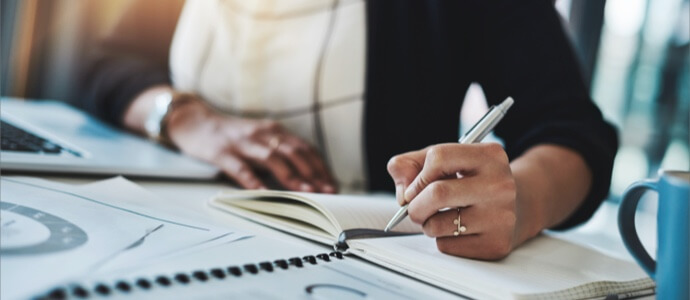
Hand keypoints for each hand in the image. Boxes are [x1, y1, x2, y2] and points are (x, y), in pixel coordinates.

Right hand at [165, 96, 336, 192]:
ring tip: (308, 192)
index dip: (321, 166)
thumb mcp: (259, 139)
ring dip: (293, 176)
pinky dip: (254, 182)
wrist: (194, 121)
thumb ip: (279, 154)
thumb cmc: (231, 137)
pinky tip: (265, 194)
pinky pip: (240, 168)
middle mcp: (262, 134)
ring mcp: (242, 142)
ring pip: (272, 159)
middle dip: (314, 173)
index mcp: (274, 130)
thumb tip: (305, 178)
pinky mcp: (221, 152)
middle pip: (295, 152)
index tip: (334, 184)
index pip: (305, 148)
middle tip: (329, 191)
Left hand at [387, 143, 518, 259]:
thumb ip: (412, 165)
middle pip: (437, 193)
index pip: (438, 157)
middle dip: (415, 205)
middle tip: (414, 209)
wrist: (517, 208)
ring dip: (427, 224)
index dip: (417, 175)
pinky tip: (458, 230)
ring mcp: (501, 216)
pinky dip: (442, 240)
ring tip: (440, 217)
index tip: (414, 188)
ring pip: (437, 225)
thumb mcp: (446, 161)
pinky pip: (447, 246)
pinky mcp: (495, 244)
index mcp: (490, 156)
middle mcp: (500, 185)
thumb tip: (402, 192)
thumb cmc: (472, 181)